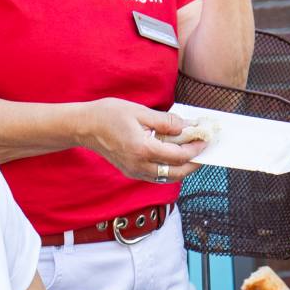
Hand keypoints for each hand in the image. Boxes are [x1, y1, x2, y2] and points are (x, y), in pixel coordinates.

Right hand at [77, 98, 205, 183]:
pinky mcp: (130, 172)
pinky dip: (168, 169)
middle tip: (204, 152)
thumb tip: (185, 126)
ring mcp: (134, 171)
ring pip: (167, 178)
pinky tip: (173, 157)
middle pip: (176, 173)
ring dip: (182, 169)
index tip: (205, 140)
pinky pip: (155, 176)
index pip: (178, 155)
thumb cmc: (108, 115)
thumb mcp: (139, 111)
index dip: (195, 148)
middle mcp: (139, 165)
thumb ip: (165, 121)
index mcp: (143, 149)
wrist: (84, 127)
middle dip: (194, 164)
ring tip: (192, 155)